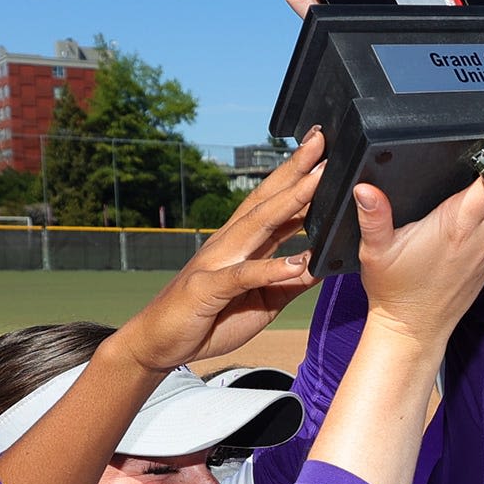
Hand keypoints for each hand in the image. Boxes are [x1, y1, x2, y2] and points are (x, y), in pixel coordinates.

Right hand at [106, 131, 320, 370]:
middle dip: (295, 171)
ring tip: (316, 182)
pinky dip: (268, 269)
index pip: (275, 203)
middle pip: (267, 200)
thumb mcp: (264, 301)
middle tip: (320, 141)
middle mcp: (230, 244)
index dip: (299, 177)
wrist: (158, 343)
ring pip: (257, 225)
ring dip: (288, 202)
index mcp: (243, 245)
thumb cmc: (209, 319)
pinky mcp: (207, 288)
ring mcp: (217, 262)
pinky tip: (294, 262)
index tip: (325, 153)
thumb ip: (291, 281)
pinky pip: (242, 276)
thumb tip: (324, 262)